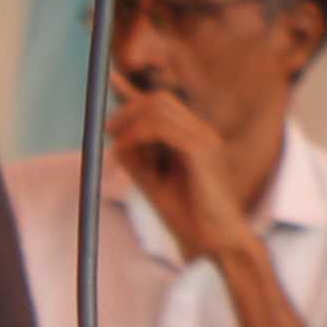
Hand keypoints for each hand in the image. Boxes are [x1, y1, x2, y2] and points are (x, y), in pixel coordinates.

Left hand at [105, 86, 255, 264]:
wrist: (217, 244)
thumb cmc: (190, 219)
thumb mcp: (155, 184)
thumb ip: (139, 162)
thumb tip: (116, 142)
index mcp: (194, 139)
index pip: (163, 104)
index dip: (135, 94)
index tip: (113, 82)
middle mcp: (202, 133)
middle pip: (160, 99)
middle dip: (129, 108)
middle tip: (109, 130)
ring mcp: (204, 139)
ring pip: (160, 107)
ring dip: (131, 121)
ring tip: (117, 144)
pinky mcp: (202, 151)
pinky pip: (162, 128)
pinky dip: (137, 135)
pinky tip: (124, 150)